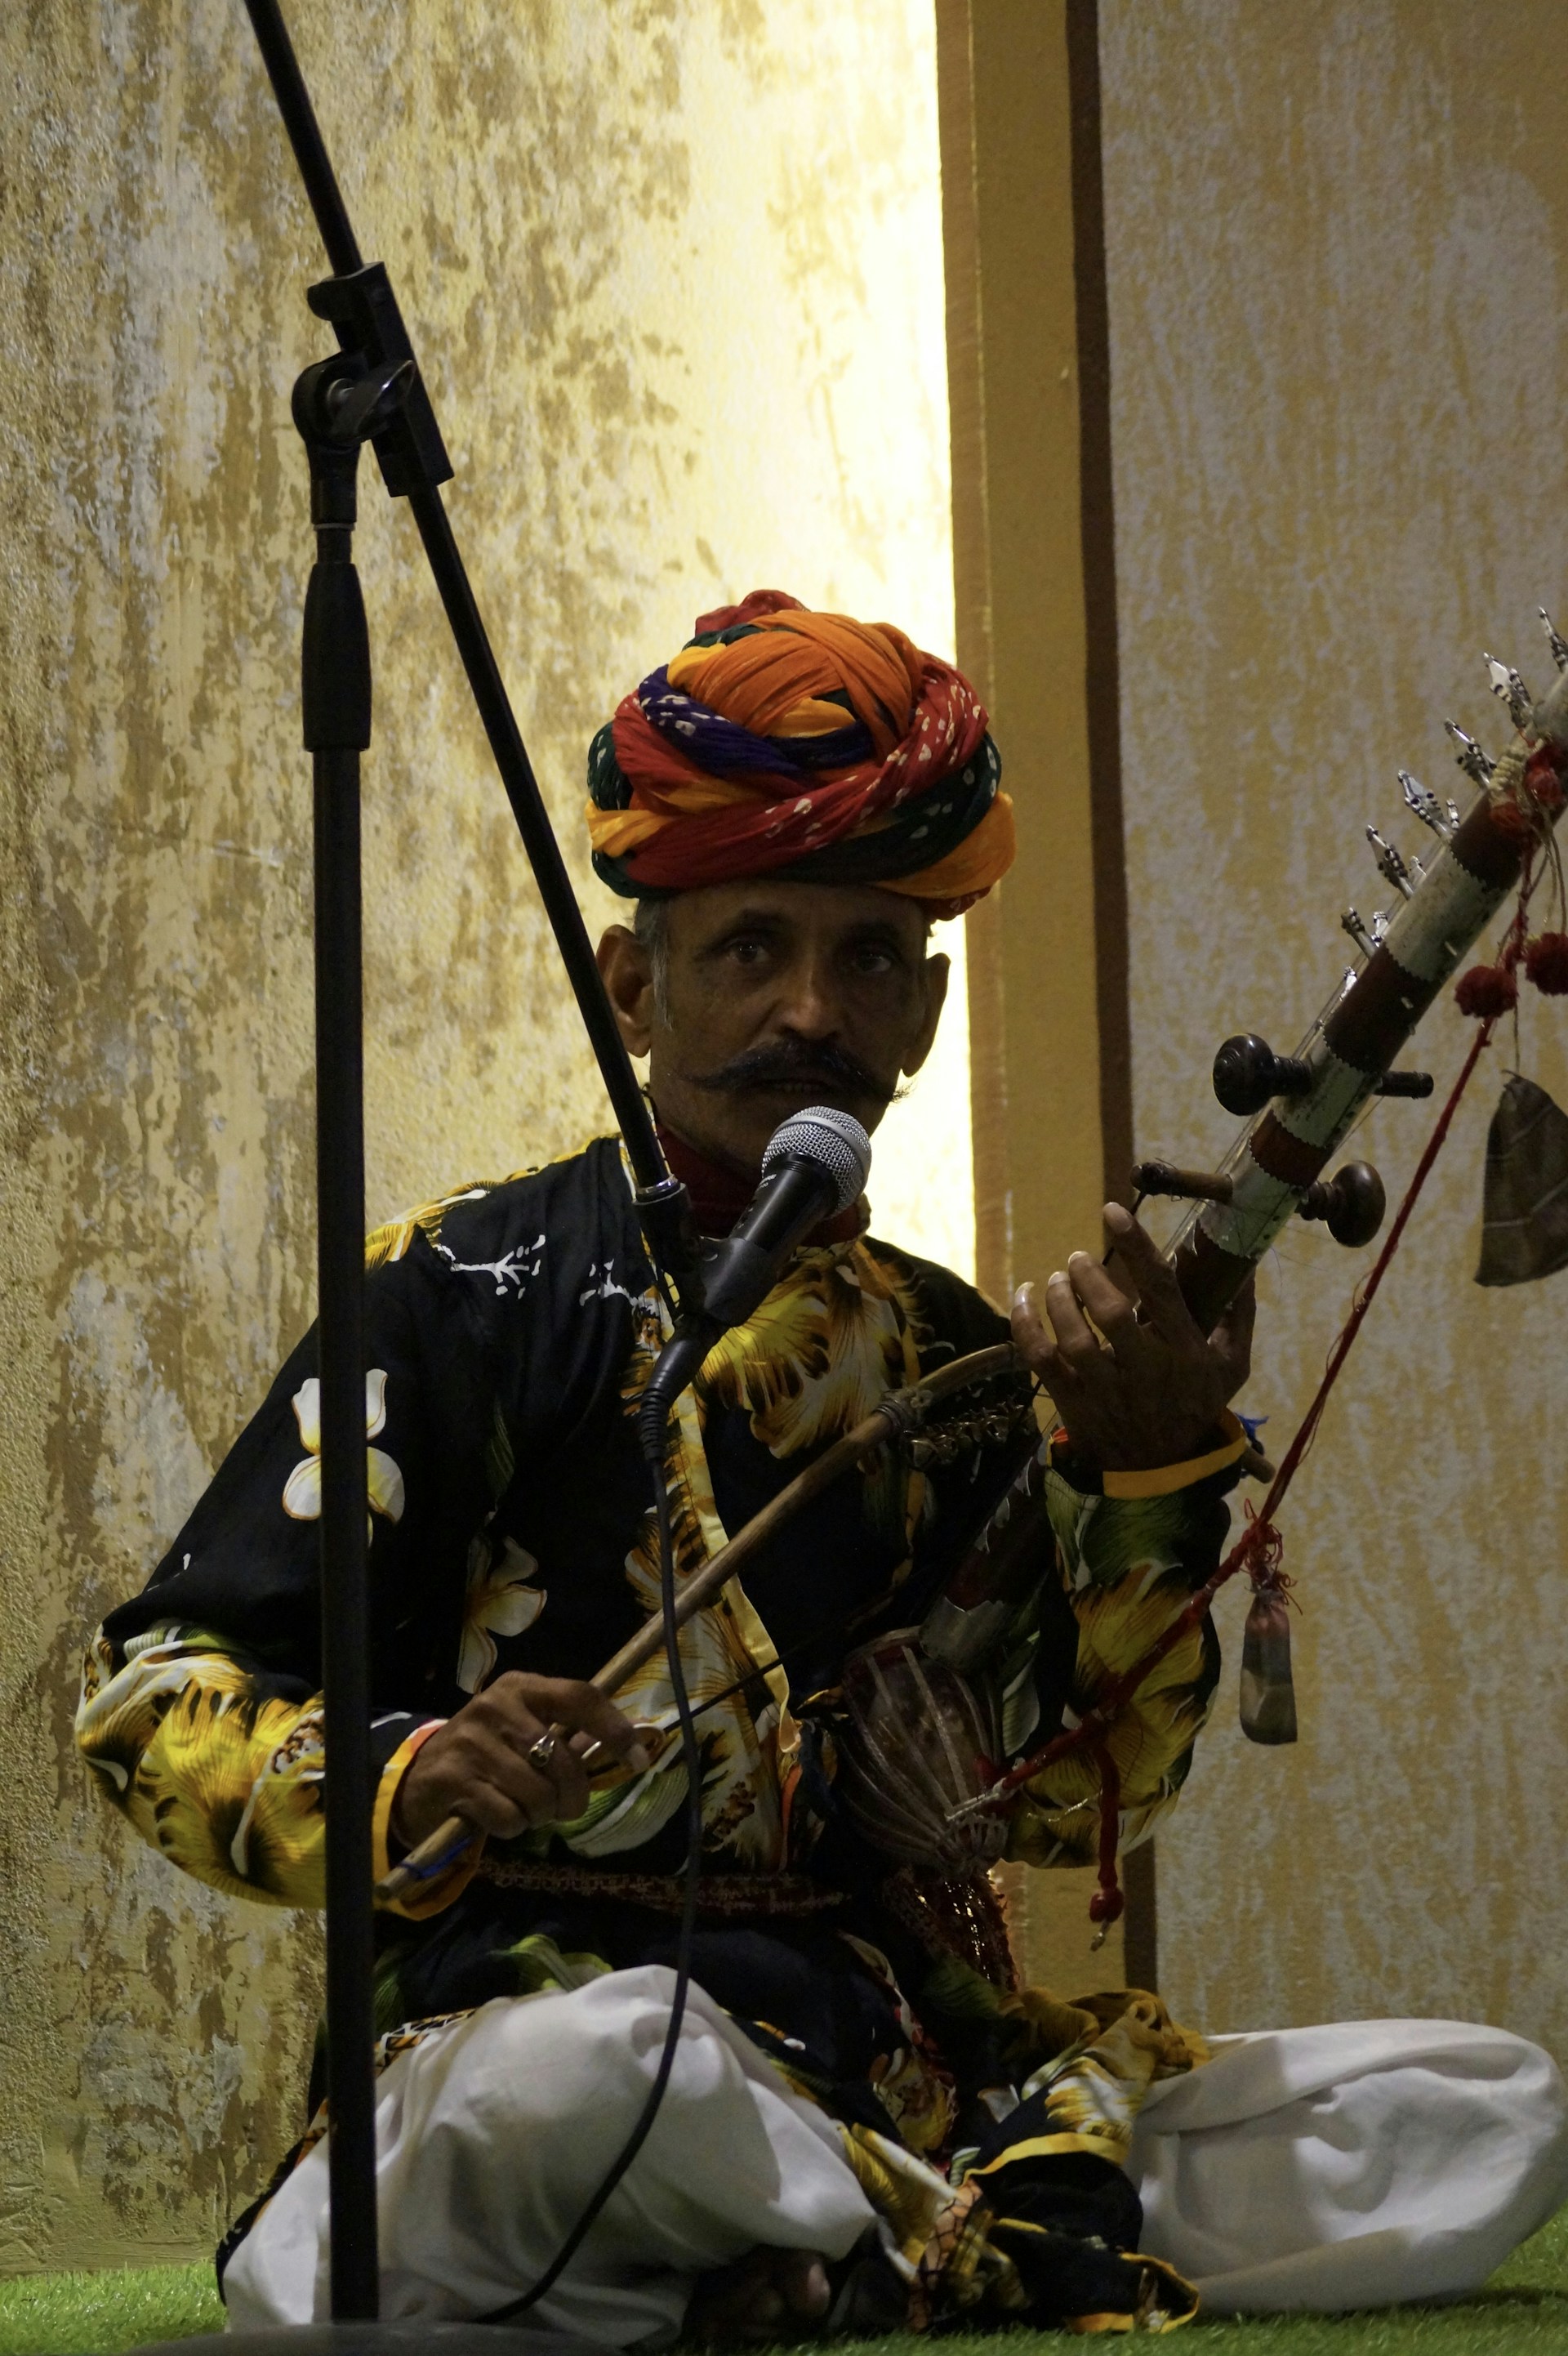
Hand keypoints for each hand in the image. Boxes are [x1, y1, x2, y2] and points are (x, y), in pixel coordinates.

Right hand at [392, 1673, 650, 1849]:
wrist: (420, 1777)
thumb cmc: (489, 1754)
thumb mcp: (524, 1731)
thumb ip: (568, 1736)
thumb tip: (631, 1748)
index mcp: (521, 1687)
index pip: (580, 1697)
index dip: (615, 1729)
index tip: (639, 1760)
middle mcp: (496, 1706)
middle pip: (563, 1760)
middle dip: (572, 1797)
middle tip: (561, 1808)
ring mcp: (471, 1742)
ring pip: (538, 1794)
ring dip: (539, 1814)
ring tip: (522, 1807)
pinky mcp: (452, 1779)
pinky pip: (509, 1817)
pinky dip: (511, 1826)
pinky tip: (495, 1815)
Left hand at [1011, 1202, 1254, 1472]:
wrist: (1160, 1468)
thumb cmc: (1196, 1403)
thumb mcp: (1231, 1364)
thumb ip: (1238, 1311)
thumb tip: (1243, 1261)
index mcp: (1185, 1353)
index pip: (1161, 1291)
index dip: (1137, 1247)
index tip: (1113, 1211)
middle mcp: (1145, 1371)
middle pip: (1111, 1315)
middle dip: (1089, 1276)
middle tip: (1078, 1258)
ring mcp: (1105, 1391)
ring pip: (1072, 1339)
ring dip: (1059, 1298)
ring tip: (1058, 1277)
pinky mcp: (1072, 1402)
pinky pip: (1039, 1360)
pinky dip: (1024, 1325)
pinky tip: (1025, 1297)